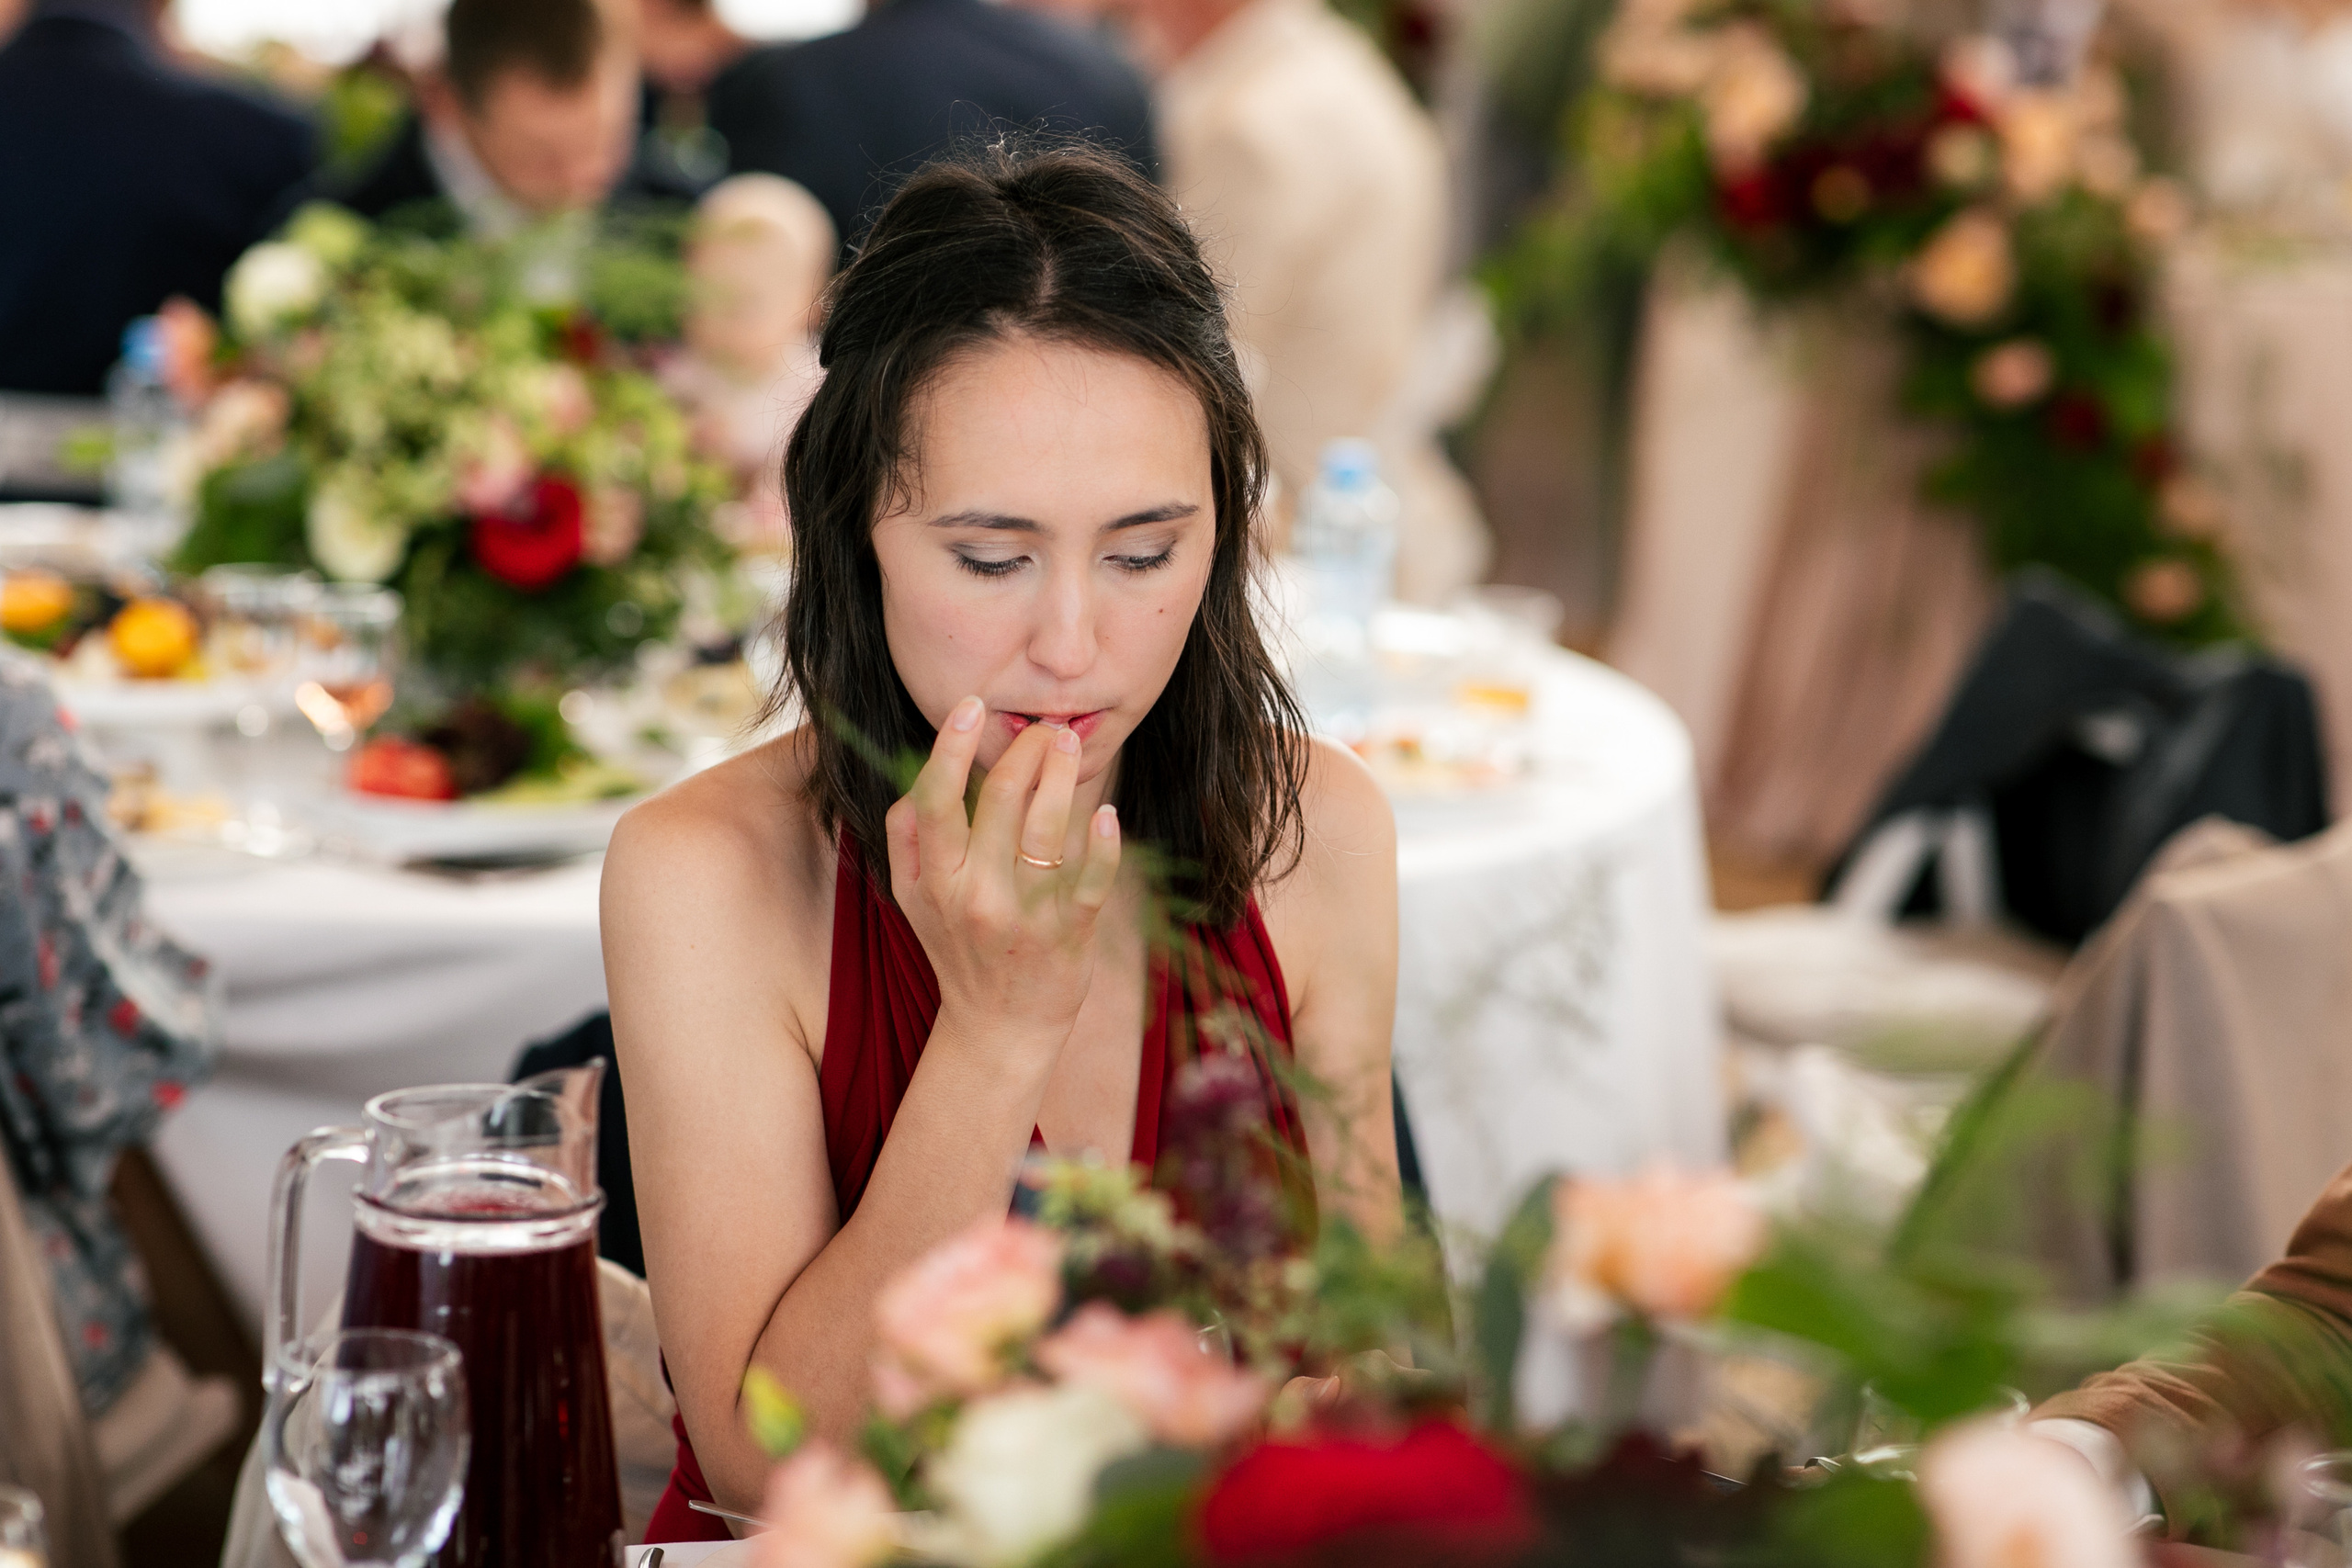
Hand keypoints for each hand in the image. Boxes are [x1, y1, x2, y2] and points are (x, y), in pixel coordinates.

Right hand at [883, 697, 1121, 1058]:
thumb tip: (920, 773)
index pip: (936, 799)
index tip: (973, 705)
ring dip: (1063, 774)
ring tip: (1070, 745)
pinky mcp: (1069, 933)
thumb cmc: (957, 947)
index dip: (952, 746)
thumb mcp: (912, 899)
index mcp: (934, 880)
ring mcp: (1025, 915)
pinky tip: (1106, 814)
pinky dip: (1104, 841)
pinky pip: (1092, 876)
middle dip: (1026, 750)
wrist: (998, 1026)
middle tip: (1044, 728)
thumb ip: (906, 835)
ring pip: (1048, 826)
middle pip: (1000, 798)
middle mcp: (975, 895)